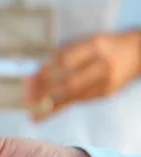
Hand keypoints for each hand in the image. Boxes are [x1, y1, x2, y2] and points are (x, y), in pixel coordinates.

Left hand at [26, 31, 140, 119]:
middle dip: (46, 91)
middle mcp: (102, 65)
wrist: (138, 53)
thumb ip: (67, 52)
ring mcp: (105, 82)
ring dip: (49, 104)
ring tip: (30, 111)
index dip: (47, 70)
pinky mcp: (105, 94)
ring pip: (73, 96)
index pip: (67, 60)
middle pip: (70, 82)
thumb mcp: (89, 41)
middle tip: (27, 97)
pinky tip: (42, 115)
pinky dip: (58, 109)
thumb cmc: (106, 45)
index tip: (30, 76)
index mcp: (95, 46)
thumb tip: (37, 68)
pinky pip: (77, 102)